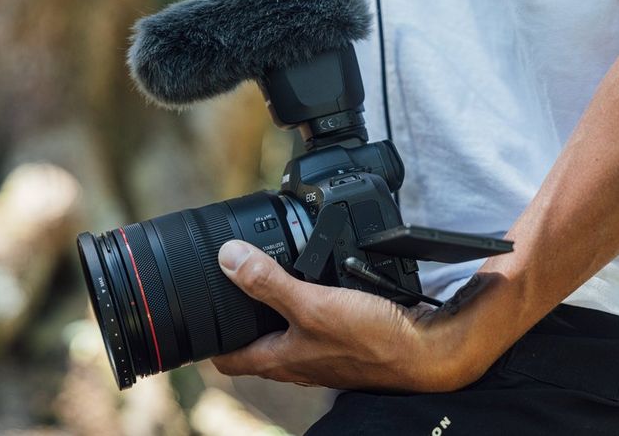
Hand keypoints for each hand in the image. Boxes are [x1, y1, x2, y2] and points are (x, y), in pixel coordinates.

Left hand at [211, 240, 491, 391]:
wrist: (425, 349)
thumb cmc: (372, 339)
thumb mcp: (313, 304)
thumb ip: (269, 282)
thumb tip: (227, 258)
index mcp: (279, 359)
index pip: (227, 359)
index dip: (206, 339)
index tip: (193, 314)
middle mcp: (296, 359)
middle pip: (252, 342)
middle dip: (238, 316)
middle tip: (226, 283)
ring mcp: (320, 350)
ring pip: (282, 330)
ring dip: (271, 306)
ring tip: (265, 273)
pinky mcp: (343, 337)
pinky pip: (311, 319)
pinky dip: (304, 300)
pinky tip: (314, 278)